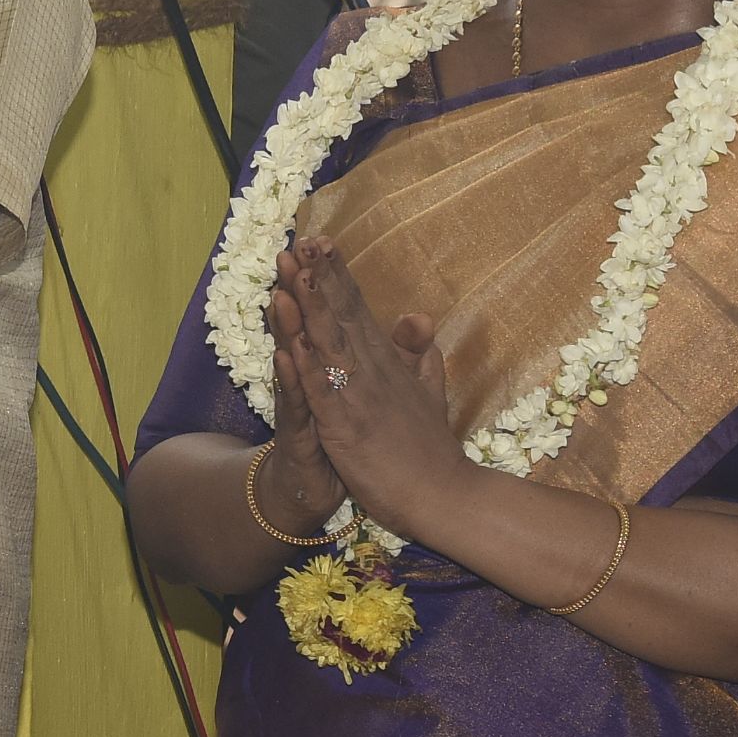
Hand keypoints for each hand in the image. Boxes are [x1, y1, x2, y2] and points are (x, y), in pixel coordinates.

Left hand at [265, 233, 459, 531]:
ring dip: (311, 309)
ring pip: (331, 345)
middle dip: (321, 278)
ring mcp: (360, 397)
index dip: (337, 276)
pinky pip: (324, 394)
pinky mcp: (347, 428)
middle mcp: (373, 371)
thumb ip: (420, 354)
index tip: (318, 241)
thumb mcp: (428, 392)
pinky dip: (308, 369)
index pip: (358, 310)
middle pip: (343, 316)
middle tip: (302, 240)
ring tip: (294, 273)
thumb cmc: (429, 448)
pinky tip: (293, 344)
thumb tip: (419, 317)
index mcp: (387, 363)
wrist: (443, 495)